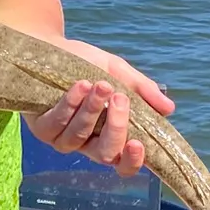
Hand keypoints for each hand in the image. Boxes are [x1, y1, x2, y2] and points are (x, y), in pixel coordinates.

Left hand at [24, 39, 173, 177]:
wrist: (47, 46)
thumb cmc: (84, 63)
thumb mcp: (118, 72)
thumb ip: (142, 90)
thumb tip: (169, 108)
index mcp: (106, 136)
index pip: (122, 163)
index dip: (132, 161)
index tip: (139, 143)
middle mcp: (84, 144)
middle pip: (104, 154)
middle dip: (116, 127)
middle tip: (121, 98)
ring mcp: (61, 138)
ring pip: (79, 136)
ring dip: (92, 110)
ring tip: (101, 84)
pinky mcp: (40, 127)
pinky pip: (57, 123)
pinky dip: (70, 105)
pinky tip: (81, 86)